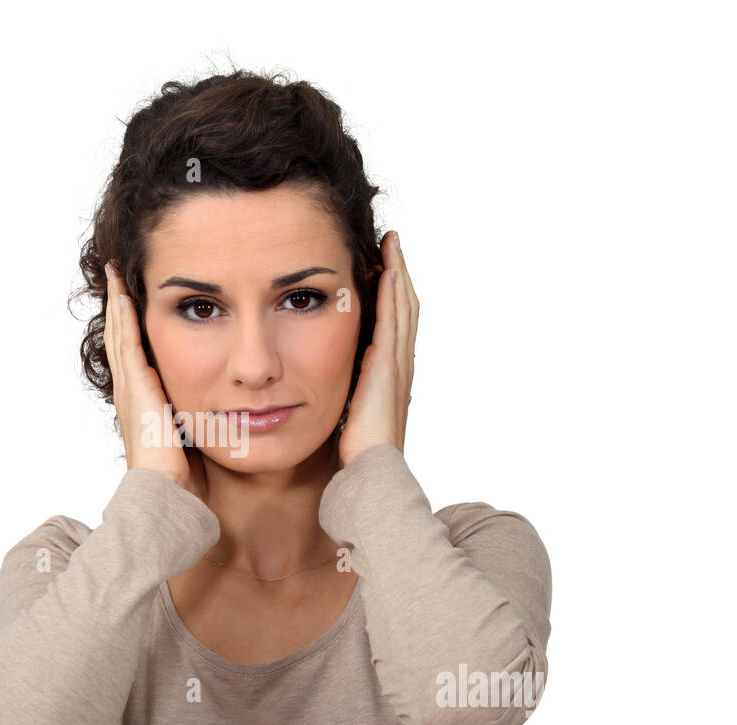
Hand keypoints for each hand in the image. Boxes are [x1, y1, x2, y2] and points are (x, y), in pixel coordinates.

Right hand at [102, 260, 207, 497]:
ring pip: (119, 334)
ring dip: (117, 303)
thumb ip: (202, 419)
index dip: (133, 326)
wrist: (167, 494)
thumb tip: (230, 409)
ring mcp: (130, 388)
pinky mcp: (135, 388)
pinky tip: (123, 294)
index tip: (135, 299)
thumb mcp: (195, 437)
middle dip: (120, 306)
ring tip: (115, 274)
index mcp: (144, 402)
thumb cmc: (185, 478)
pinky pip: (126, 344)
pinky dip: (122, 317)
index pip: (136, 353)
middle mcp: (131, 391)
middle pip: (121, 337)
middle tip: (117, 274)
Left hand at [338, 230, 418, 467]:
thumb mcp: (353, 411)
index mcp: (393, 373)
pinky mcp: (388, 369)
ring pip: (403, 308)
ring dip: (398, 274)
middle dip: (399, 273)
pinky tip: (386, 272)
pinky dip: (392, 296)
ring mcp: (398, 365)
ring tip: (391, 244)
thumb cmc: (359, 452)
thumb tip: (331, 377)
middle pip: (405, 307)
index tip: (384, 264)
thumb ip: (351, 390)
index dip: (393, 292)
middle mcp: (401, 365)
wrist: (372, 471)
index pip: (396, 322)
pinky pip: (392, 323)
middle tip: (392, 242)